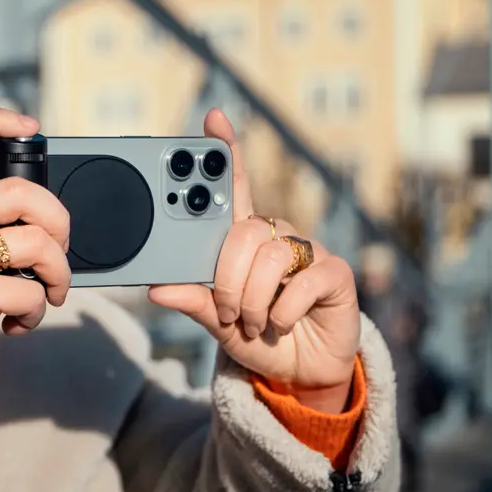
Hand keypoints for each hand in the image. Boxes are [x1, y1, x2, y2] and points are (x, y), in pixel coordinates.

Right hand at [0, 109, 72, 427]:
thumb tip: (35, 207)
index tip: (29, 127)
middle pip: (22, 192)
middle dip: (60, 222)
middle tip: (60, 251)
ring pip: (38, 243)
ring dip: (58, 274)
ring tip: (47, 295)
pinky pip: (32, 292)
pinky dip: (37, 312)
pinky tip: (18, 324)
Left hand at [147, 109, 361, 413]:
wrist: (301, 373)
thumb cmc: (258, 337)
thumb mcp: (218, 322)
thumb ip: (193, 301)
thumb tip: (157, 288)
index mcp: (244, 240)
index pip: (234, 188)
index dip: (226, 152)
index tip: (213, 119)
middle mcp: (276, 237)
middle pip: (243, 232)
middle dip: (228, 279)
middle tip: (229, 312)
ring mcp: (307, 251)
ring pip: (268, 257)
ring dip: (253, 300)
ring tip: (254, 323)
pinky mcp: (335, 272)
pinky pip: (300, 282)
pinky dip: (281, 311)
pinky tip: (282, 323)